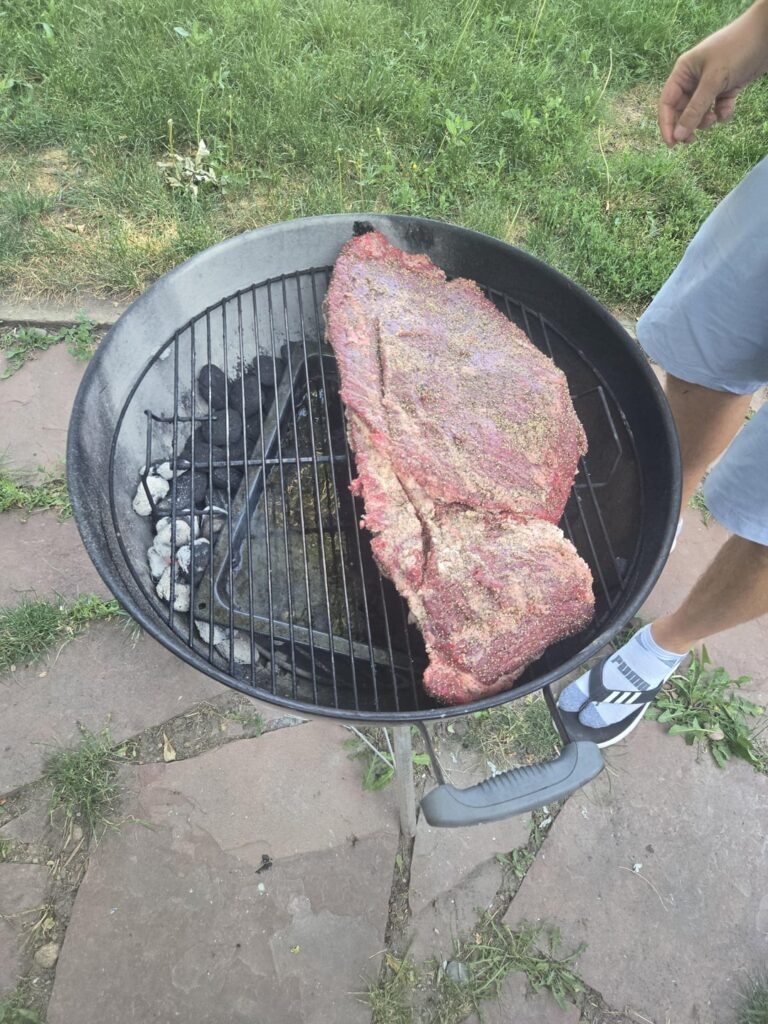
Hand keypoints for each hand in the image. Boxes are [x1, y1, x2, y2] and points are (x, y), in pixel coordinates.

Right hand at [659, 0, 767, 146]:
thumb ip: (695, 110)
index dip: (667, 124)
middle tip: (692, 141)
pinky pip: (718, 107)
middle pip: (682, 109)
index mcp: (684, 71)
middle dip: (687, 124)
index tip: (672, 144)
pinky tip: (728, 109)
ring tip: (714, 119)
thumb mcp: (713, 81)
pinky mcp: (726, 87)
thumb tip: (678, 136)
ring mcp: (711, 83)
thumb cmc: (736, 49)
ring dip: (705, 120)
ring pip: (700, 111)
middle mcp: (694, 78)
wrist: (767, 34)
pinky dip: (722, 113)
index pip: (667, 103)